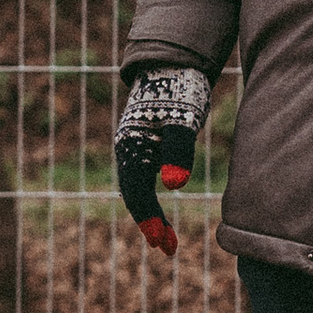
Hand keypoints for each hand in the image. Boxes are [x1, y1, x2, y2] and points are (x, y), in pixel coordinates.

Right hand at [116, 66, 211, 257]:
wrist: (174, 62)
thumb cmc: (180, 90)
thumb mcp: (184, 120)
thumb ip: (179, 151)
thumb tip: (174, 186)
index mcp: (131, 146)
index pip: (136, 192)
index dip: (149, 219)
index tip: (163, 243)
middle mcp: (127, 148)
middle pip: (134, 194)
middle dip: (150, 223)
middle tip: (169, 250)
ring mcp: (134, 146)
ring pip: (138, 188)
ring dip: (152, 214)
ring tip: (168, 240)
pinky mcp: (144, 143)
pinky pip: (143, 178)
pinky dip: (153, 198)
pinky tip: (165, 208)